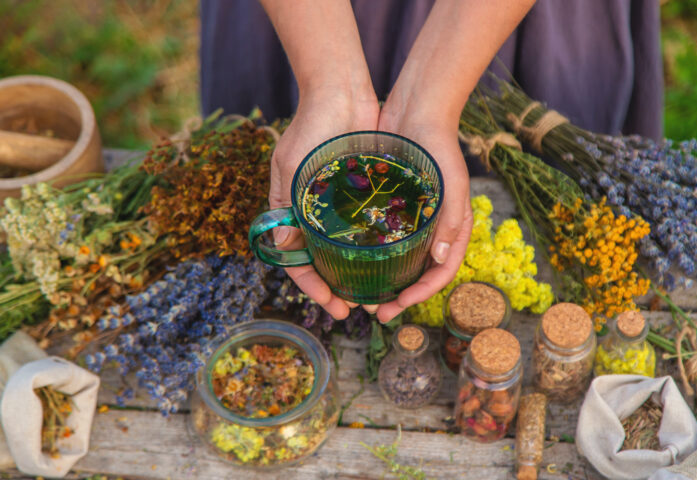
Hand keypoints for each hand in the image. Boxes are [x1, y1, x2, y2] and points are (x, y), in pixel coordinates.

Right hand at [269, 90, 379, 319]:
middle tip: (358, 309)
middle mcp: (315, 213)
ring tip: (377, 294)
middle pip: (324, 262)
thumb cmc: (311, 126)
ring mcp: (340, 206)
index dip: (313, 287)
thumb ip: (287, 203)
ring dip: (358, 274)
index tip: (333, 306)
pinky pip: (368, 228)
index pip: (298, 260)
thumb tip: (282, 244)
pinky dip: (375, 248)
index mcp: (292, 210)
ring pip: (347, 251)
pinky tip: (391, 263)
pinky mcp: (363, 194)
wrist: (342, 91)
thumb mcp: (293, 165)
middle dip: (338, 289)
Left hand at [374, 106, 472, 322]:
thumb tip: (441, 260)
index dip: (422, 294)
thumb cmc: (439, 147)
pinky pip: (382, 239)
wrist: (415, 111)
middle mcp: (433, 229)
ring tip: (362, 296)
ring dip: (384, 282)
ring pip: (399, 261)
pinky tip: (351, 264)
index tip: (399, 306)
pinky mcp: (391, 207)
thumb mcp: (452, 184)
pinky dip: (371, 257)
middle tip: (376, 313)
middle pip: (418, 274)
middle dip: (400, 297)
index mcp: (453, 229)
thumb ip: (452, 220)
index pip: (441, 272)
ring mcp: (411, 220)